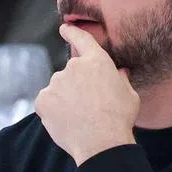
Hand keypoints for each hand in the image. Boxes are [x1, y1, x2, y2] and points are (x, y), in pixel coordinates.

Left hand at [35, 24, 138, 164]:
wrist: (101, 142)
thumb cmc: (119, 118)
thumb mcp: (129, 94)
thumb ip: (120, 79)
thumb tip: (120, 72)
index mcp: (96, 61)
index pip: (81, 39)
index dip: (72, 32)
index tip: (64, 28)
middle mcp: (73, 67)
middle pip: (71, 73)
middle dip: (77, 86)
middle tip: (89, 105)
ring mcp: (55, 82)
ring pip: (58, 89)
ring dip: (65, 99)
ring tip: (80, 117)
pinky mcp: (42, 99)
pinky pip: (47, 102)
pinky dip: (54, 110)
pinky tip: (67, 121)